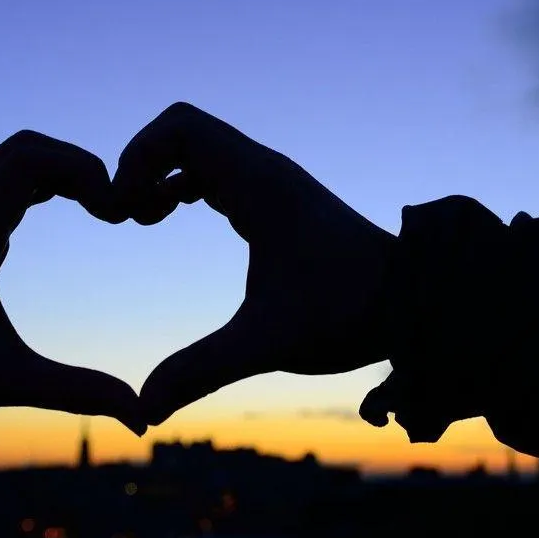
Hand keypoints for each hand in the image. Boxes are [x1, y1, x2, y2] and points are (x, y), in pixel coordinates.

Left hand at [0, 131, 146, 470]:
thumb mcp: (11, 385)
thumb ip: (79, 393)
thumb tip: (144, 420)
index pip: (28, 161)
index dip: (83, 170)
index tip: (114, 212)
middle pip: (24, 148)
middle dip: (78, 166)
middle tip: (116, 207)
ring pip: (11, 160)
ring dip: (60, 172)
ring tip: (101, 208)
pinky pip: (0, 181)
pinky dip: (40, 184)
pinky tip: (71, 211)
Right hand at [110, 102, 394, 425]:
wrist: (416, 303)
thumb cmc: (349, 313)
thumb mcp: (266, 344)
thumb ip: (200, 371)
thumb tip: (144, 410)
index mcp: (259, 184)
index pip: (179, 127)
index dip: (136, 157)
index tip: (122, 211)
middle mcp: (265, 171)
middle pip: (181, 131)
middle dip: (140, 164)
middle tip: (124, 216)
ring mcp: (272, 182)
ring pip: (198, 149)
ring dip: (160, 174)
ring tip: (141, 220)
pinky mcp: (277, 200)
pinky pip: (216, 169)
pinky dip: (183, 184)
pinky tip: (172, 219)